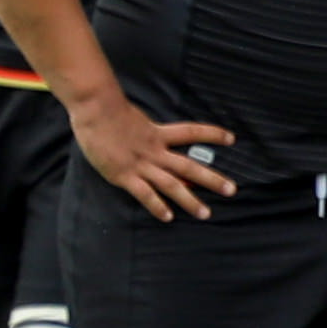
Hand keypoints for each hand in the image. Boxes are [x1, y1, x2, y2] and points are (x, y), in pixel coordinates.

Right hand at [69, 97, 234, 220]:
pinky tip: (168, 217)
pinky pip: (145, 194)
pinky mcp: (125, 175)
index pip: (192, 132)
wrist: (94, 109)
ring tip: (205, 213)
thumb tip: (150, 137)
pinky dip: (157, 206)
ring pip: (172, 184)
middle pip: (189, 166)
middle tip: (231, 190)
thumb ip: (144, 130)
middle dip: (212, 179)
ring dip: (190, 200)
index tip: (231, 139)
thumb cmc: (108, 109)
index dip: (212, 134)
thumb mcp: (134, 117)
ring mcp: (141, 164)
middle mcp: (155, 151)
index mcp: (158, 133)